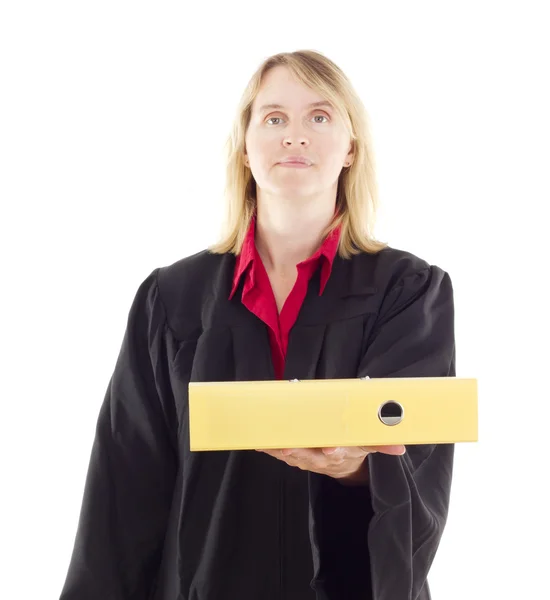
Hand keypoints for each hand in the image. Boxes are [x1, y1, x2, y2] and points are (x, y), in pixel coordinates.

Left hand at [256, 445, 405, 483]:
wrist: (344, 465)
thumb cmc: (354, 447)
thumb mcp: (369, 444)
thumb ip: (382, 443)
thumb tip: (400, 447)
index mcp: (341, 453)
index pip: (339, 452)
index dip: (334, 451)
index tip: (331, 448)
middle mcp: (323, 459)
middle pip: (311, 456)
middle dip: (299, 452)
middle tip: (287, 448)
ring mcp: (308, 459)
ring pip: (293, 456)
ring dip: (279, 450)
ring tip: (268, 444)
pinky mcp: (296, 457)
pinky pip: (282, 453)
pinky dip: (270, 449)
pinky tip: (259, 444)